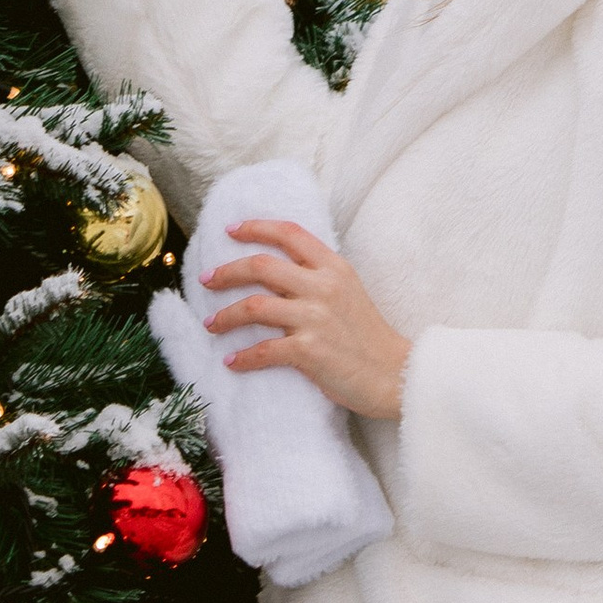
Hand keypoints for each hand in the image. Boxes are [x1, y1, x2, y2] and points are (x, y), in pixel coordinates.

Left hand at [202, 218, 410, 421]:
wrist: (396, 374)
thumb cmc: (369, 336)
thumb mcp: (349, 291)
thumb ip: (318, 276)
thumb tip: (277, 271)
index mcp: (334, 267)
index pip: (289, 233)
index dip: (256, 227)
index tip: (230, 230)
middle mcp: (323, 286)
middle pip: (261, 266)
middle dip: (227, 272)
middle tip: (207, 280)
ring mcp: (316, 318)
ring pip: (255, 306)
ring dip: (226, 316)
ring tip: (211, 325)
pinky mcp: (310, 351)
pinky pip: (264, 350)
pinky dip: (243, 356)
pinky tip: (232, 361)